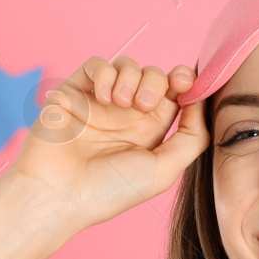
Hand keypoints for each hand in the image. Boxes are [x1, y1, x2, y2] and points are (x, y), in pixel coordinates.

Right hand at [8, 56, 210, 231]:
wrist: (58, 194)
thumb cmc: (109, 191)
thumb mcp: (164, 171)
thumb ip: (192, 138)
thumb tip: (201, 102)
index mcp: (150, 133)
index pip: (175, 94)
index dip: (184, 82)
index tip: (186, 85)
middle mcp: (126, 115)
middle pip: (154, 76)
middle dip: (156, 81)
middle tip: (144, 104)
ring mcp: (99, 103)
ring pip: (127, 66)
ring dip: (131, 78)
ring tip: (120, 103)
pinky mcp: (74, 93)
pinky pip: (96, 65)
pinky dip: (104, 74)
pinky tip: (102, 98)